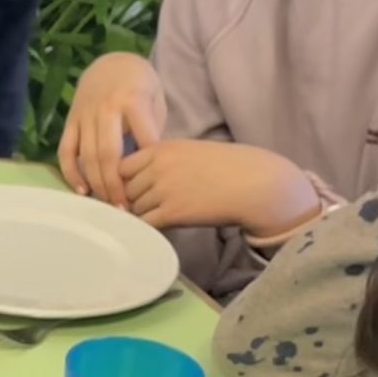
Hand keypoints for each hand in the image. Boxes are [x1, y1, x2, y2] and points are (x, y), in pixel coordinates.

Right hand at [60, 53, 166, 204]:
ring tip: (107, 206)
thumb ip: (151, 129)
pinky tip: (82, 191)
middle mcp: (105, 108)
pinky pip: (66, 152)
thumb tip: (148, 169)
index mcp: (132, 101)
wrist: (111, 64)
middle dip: (116, 186)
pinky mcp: (70, 122)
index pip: (143, 141)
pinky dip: (71, 173)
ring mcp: (84, 116)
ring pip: (86, 157)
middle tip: (124, 210)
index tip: (151, 191)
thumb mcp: (155, 101)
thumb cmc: (140, 87)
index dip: (147, 168)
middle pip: (108, 155)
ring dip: (96, 185)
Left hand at [118, 138, 323, 236]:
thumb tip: (135, 179)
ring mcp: (163, 190)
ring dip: (143, 215)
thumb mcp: (189, 151)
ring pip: (134, 209)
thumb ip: (162, 161)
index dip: (126, 180)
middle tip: (149, 206)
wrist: (255, 183)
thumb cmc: (227, 167)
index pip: (122, 166)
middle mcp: (158, 167)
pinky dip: (148, 228)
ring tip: (163, 214)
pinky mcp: (172, 213)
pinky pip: (145, 224)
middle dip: (133, 199)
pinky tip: (162, 226)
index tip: (135, 189)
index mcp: (161, 149)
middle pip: (125, 190)